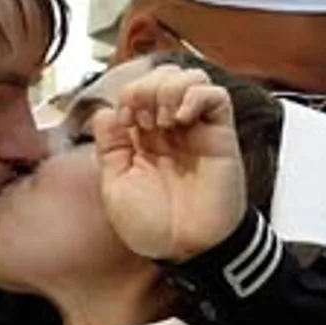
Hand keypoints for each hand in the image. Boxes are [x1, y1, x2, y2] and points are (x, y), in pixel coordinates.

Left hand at [95, 65, 246, 261]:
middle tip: (142, 119)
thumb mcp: (115, 187)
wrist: (188, 249)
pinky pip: (216, 96)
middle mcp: (172, 128)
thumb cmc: (154, 227)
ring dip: (170, 89)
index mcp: (145, 137)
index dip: (126, 94)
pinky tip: (182, 119)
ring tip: (164, 120)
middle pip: (163, 75)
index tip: (124, 122)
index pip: (138, 89)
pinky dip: (195, 96)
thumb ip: (109, 148)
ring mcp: (198, 129)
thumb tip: (105, 112)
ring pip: (191, 77)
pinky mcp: (221, 135)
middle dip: (145, 88)